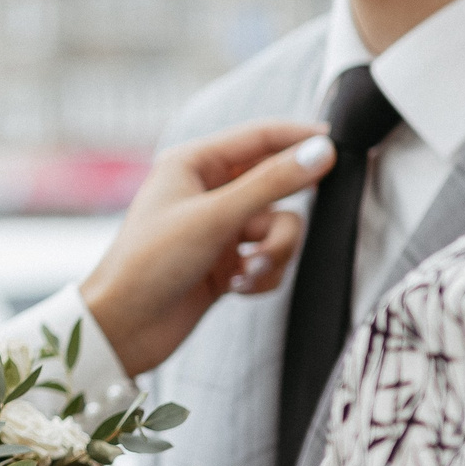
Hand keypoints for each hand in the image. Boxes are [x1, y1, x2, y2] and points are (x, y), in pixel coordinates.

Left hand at [80, 120, 334, 375]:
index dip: (301, 139)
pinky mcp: (227, 263)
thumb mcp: (214, 217)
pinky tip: (237, 288)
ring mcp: (220, 228)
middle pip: (277, 186)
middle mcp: (208, 190)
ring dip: (273, 253)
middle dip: (281, 219)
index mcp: (194, 163)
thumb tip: (322, 152)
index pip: (261, 137)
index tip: (341, 149)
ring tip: (247, 273)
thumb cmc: (151, 262)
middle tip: (277, 237)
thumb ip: (272, 183)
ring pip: (279, 227)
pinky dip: (262, 274)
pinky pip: (270, 259)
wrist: (122, 328)